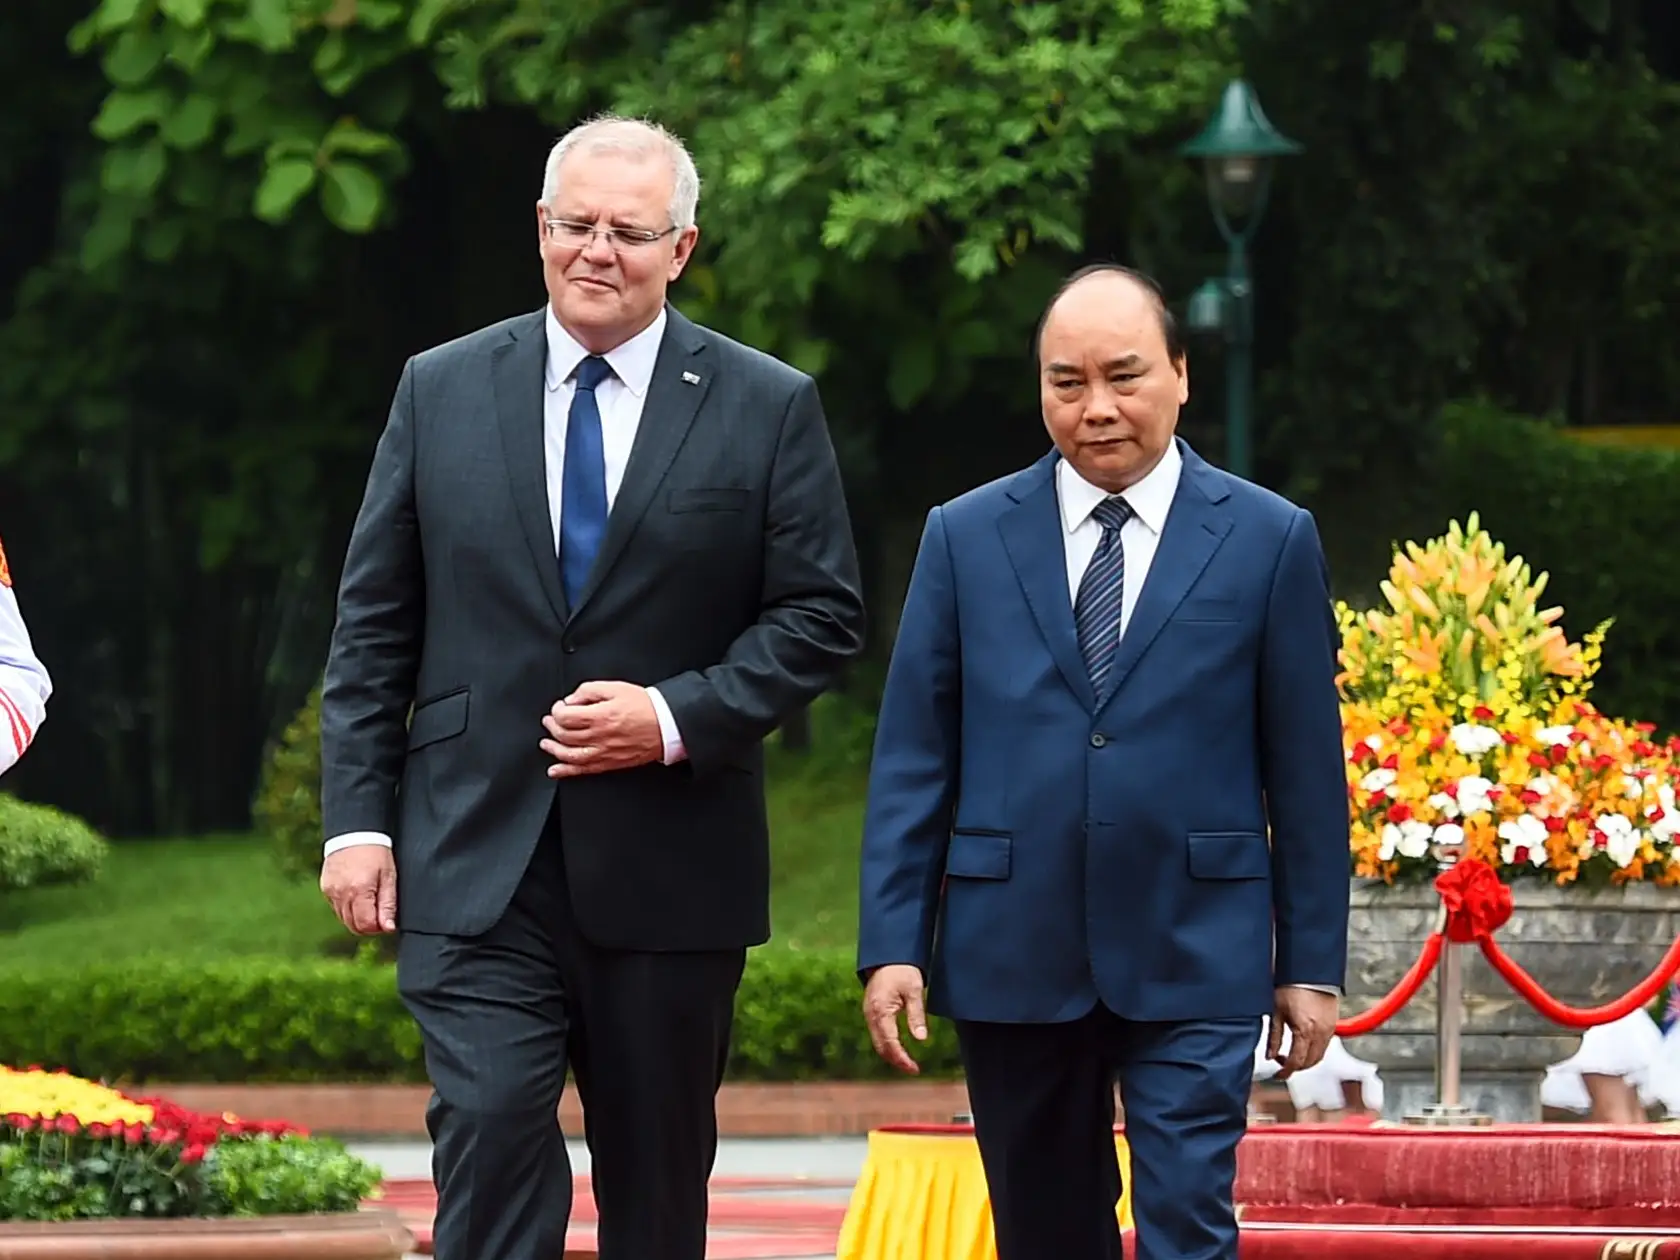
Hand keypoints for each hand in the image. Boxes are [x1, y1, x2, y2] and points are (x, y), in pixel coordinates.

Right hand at [320, 845, 396, 934]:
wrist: (354, 833)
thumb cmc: (376, 852)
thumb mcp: (389, 876)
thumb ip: (388, 903)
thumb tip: (388, 927)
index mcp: (359, 890)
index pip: (366, 925)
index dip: (379, 928)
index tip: (387, 921)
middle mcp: (341, 894)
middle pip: (353, 926)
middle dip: (368, 926)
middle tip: (380, 914)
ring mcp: (331, 892)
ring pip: (344, 919)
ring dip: (358, 918)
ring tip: (370, 901)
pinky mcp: (325, 888)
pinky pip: (336, 908)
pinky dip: (348, 908)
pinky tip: (357, 895)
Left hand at [541, 680, 662, 777]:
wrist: (666, 725)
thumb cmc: (646, 707)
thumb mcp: (616, 687)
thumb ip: (589, 690)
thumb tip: (572, 700)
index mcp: (599, 716)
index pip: (565, 716)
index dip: (557, 710)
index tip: (559, 707)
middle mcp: (599, 737)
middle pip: (564, 735)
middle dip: (552, 727)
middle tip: (550, 721)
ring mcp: (603, 752)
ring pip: (569, 755)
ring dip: (553, 750)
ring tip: (546, 744)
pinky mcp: (609, 763)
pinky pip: (583, 770)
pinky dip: (566, 772)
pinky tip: (556, 770)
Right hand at [863, 964, 928, 1073]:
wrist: (888, 955)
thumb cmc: (903, 970)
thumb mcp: (914, 991)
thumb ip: (916, 1015)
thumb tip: (921, 1039)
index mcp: (880, 1011)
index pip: (890, 1043)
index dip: (902, 1059)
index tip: (915, 1069)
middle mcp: (871, 1015)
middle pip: (881, 1047)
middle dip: (896, 1061)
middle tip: (914, 1069)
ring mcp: (869, 1013)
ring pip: (878, 1042)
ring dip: (891, 1054)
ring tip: (908, 1063)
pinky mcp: (871, 1011)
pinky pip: (877, 1034)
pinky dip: (887, 1044)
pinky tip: (899, 1048)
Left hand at [1267, 986, 1339, 1078]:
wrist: (1309, 969)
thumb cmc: (1291, 985)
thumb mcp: (1276, 1011)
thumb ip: (1273, 1036)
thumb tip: (1270, 1055)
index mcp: (1305, 1031)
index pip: (1296, 1061)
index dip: (1285, 1072)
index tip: (1278, 1074)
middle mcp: (1321, 1033)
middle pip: (1311, 1062)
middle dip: (1296, 1067)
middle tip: (1282, 1063)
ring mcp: (1329, 1029)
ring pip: (1320, 1055)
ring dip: (1306, 1060)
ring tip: (1290, 1054)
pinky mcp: (1333, 1024)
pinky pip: (1325, 1045)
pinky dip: (1314, 1050)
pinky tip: (1302, 1043)